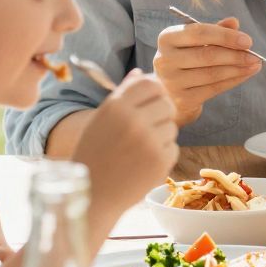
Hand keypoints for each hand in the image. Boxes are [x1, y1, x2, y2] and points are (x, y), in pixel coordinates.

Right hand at [76, 71, 178, 234]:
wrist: (92, 194)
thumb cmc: (94, 154)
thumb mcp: (101, 120)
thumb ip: (122, 95)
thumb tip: (140, 72)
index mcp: (116, 106)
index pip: (151, 83)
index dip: (154, 91)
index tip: (150, 102)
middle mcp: (134, 121)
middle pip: (166, 102)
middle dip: (161, 113)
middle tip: (146, 127)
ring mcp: (149, 142)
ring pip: (171, 125)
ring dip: (161, 135)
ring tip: (138, 148)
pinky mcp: (161, 161)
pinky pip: (173, 147)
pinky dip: (162, 154)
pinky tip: (142, 163)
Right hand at [151, 16, 260, 126]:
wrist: (169, 93)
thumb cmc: (186, 59)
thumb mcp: (196, 42)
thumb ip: (215, 30)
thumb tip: (234, 22)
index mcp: (167, 38)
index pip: (198, 33)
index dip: (225, 36)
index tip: (248, 41)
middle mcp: (164, 59)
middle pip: (207, 55)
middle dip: (236, 55)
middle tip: (255, 56)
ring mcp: (171, 82)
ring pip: (212, 74)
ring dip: (238, 69)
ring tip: (255, 65)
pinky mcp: (182, 99)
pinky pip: (214, 89)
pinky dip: (233, 81)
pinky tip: (245, 75)